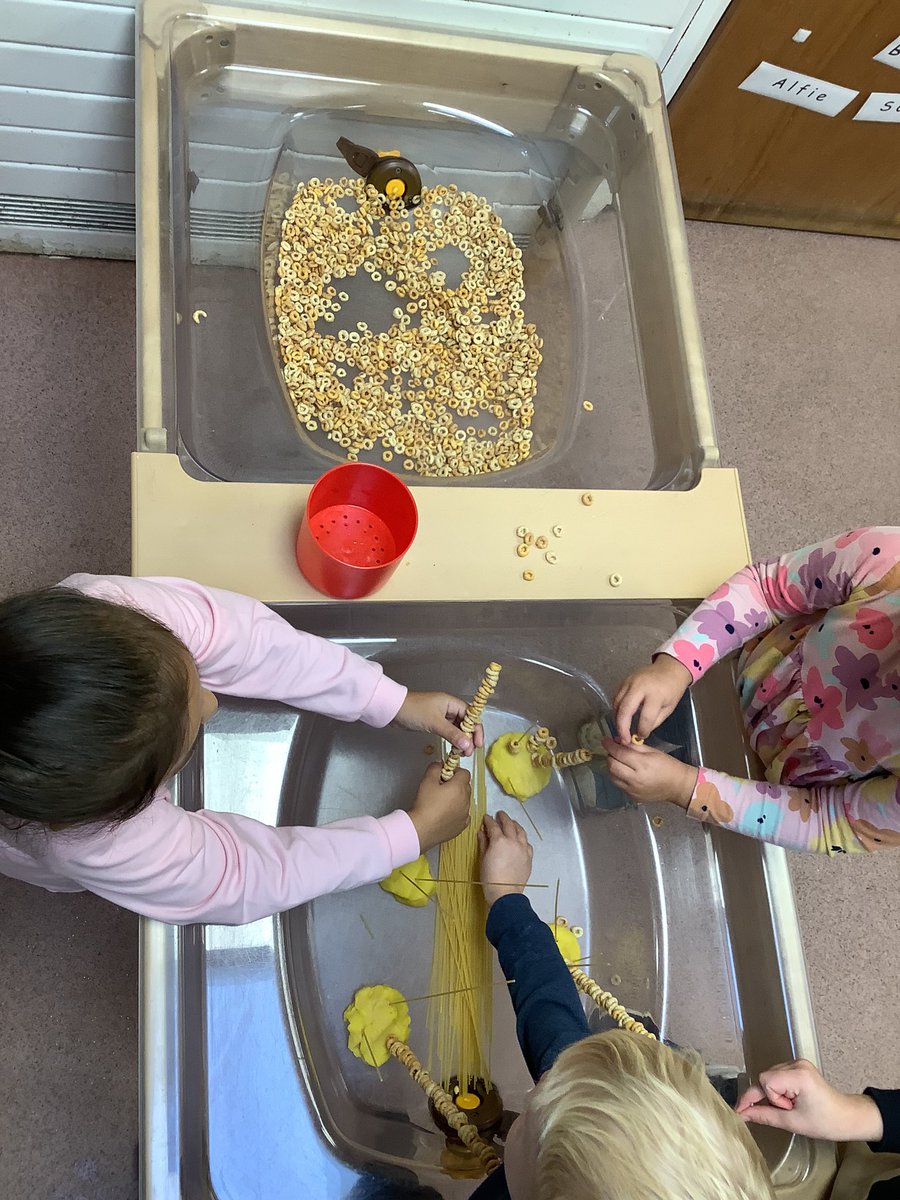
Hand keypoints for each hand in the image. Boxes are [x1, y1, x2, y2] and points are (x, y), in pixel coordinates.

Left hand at [393, 691, 483, 755]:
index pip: (471, 715)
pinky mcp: (435, 722)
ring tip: (462, 753)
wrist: (393, 710)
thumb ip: (452, 734)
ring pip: (458, 728)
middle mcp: (449, 708)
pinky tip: (454, 748)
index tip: (477, 744)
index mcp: (451, 703)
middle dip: (469, 737)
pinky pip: (449, 731)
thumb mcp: (435, 723)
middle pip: (466, 722)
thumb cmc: (414, 711)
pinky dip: (453, 739)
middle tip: (468, 752)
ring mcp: (442, 715)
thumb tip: (468, 745)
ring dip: (461, 740)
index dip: (476, 729)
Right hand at [408, 762, 470, 852]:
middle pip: (465, 786)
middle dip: (456, 784)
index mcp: (460, 787)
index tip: (444, 775)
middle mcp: (466, 800)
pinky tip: (445, 814)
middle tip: (441, 788)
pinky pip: (463, 814)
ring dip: (457, 798)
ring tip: (441, 802)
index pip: (465, 773)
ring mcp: (466, 814)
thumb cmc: (425, 804)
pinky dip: (457, 812)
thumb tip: (440, 763)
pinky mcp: (462, 826)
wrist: (421, 829)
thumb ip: (435, 768)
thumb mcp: (427, 781)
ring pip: (464, 800)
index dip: (455, 771)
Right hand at [477, 811, 532, 906]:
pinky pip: (527, 843)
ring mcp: (523, 848)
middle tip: (499, 814)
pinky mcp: (529, 857)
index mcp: (499, 841)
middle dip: (503, 817)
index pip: (493, 826)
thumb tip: (482, 831)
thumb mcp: (482, 859)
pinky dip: (523, 838)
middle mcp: (513, 841)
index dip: (488, 820)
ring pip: (521, 831)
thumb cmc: (490, 878)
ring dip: (515, 825)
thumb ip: (483, 843)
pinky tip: (520, 839)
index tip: (486, 817)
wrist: (505, 893)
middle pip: (509, 824)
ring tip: (511, 822)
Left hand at [603, 738, 696, 807]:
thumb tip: (617, 741)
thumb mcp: (652, 751)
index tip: (605, 740)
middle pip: (612, 766)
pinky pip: (618, 785)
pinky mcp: (632, 798)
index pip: (619, 754)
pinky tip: (625, 772)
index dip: (610, 745)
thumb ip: (633, 746)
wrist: (677, 786)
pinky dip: (618, 777)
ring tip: (620, 761)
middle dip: (610, 756)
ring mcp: (632, 791)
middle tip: (614, 751)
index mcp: (642, 765)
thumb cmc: (667, 765)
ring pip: (612, 777)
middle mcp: (635, 779)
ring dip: (612, 767)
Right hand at [614, 655, 691, 743]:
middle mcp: (639, 687)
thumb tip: (641, 733)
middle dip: (622, 727)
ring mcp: (629, 682)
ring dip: (617, 719)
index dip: (643, 730)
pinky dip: (616, 709)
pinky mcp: (624, 681)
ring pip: (617, 704)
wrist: (670, 668)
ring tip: (621, 731)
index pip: (646, 717)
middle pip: (625, 710)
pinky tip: (620, 718)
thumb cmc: (672, 690)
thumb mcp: (668, 708)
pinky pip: (616, 697)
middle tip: (623, 740)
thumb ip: (654, 721)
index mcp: (655, 694)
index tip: (641, 737)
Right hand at [736, 1059, 883, 1142]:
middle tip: (787, 1112)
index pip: (766, 1081)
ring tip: (791, 1107)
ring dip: (775, 1095)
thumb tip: (743, 1115)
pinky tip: (790, 1101)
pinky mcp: (799, 1067)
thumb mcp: (793, 1122)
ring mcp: (798, 1063)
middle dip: (771, 1097)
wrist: (848, 1118)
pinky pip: (778, 1076)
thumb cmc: (826, 1122)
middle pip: (766, 1077)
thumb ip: (765, 1115)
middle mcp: (797, 1064)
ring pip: (770, 1077)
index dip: (768, 1099)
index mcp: (798, 1075)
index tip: (769, 1112)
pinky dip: (780, 1091)